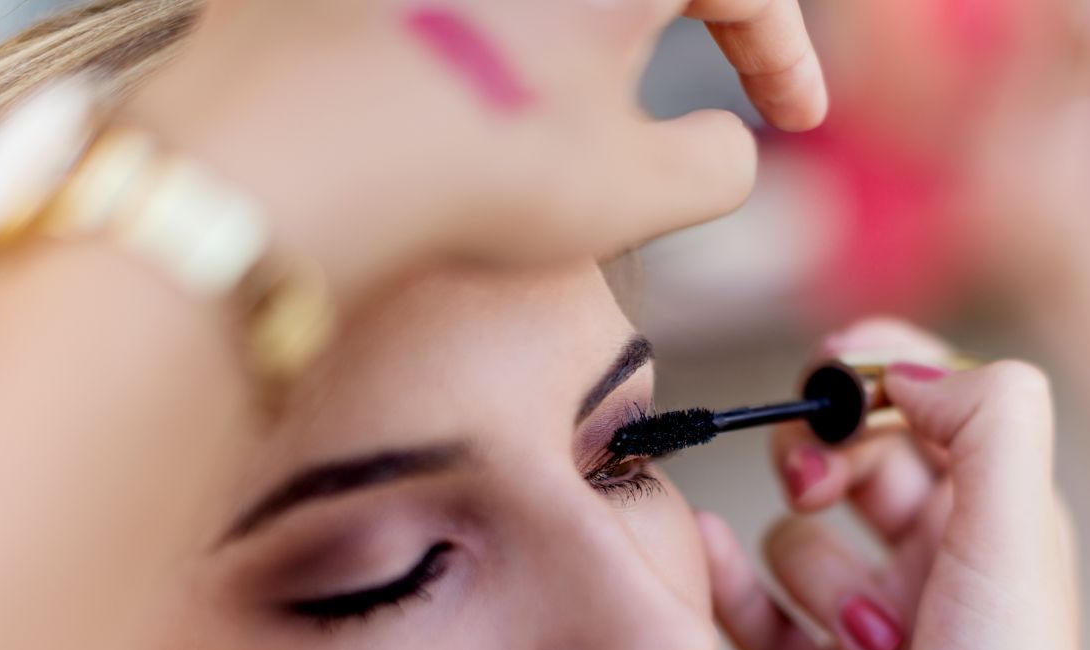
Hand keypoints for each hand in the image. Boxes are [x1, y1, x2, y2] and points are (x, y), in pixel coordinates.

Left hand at [127, 0, 826, 304]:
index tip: (798, 118)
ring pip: (555, 5)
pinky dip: (492, 28)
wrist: (291, 156)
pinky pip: (457, 5)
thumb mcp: (635, 190)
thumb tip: (727, 145)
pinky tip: (477, 86)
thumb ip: (720, 164)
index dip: (782, 48)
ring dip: (589, 33)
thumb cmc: (474, 166)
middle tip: (715, 58)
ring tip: (581, 90)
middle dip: (702, 15)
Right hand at [699, 320, 1089, 649]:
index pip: (932, 406)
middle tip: (817, 485)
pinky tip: (705, 558)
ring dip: (813, 572)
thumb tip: (907, 368)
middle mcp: (933, 565)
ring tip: (867, 642)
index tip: (828, 370)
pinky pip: (749, 608)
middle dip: (824, 460)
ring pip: (796, 540)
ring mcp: (866, 624)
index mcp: (995, 524)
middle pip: (851, 460)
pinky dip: (726, 582)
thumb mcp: (1017, 539)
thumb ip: (986, 424)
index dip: (878, 373)